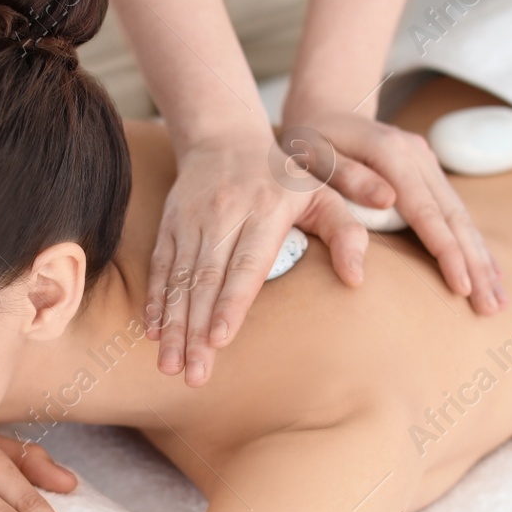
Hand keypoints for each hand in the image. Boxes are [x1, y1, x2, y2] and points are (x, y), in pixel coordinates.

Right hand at [147, 124, 369, 387]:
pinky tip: (153, 331)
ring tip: (170, 365)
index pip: (246, 264)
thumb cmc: (286, 176)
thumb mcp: (324, 194)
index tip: (220, 340)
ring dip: (174, 325)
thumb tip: (358, 278)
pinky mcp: (170, 224)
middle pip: (207, 280)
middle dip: (197, 331)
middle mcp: (225, 216)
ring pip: (180, 279)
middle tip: (194, 374)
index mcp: (266, 210)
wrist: (225, 136)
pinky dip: (156, 301)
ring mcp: (192, 220)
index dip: (231, 303)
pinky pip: (161, 267)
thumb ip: (346, 233)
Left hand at [280, 105, 504, 314]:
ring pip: (462, 216)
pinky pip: (455, 212)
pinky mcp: (429, 172)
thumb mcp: (315, 155)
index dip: (447, 252)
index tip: (463, 286)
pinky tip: (489, 270)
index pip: (426, 212)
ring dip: (482, 259)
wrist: (327, 110)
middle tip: (493, 306)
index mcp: (391, 153)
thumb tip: (387, 199)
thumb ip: (347, 176)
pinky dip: (472, 243)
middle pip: (454, 217)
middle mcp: (418, 156)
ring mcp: (427, 163)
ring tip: (499, 299)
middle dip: (476, 264)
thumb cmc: (311, 140)